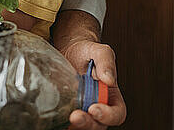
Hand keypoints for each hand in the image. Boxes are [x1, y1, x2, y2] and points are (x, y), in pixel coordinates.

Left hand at [52, 10, 126, 128]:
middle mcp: (98, 106)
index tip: (94, 108)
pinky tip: (55, 115)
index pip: (117, 114)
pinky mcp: (67, 110)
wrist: (69, 51)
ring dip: (76, 126)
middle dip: (88, 123)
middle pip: (98, 125)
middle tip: (75, 116)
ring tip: (66, 116)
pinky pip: (67, 123)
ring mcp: (82, 110)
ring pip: (83, 127)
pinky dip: (62, 123)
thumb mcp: (99, 51)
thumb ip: (106, 62)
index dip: (108, 116)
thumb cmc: (87, 52)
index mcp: (111, 95)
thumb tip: (109, 79)